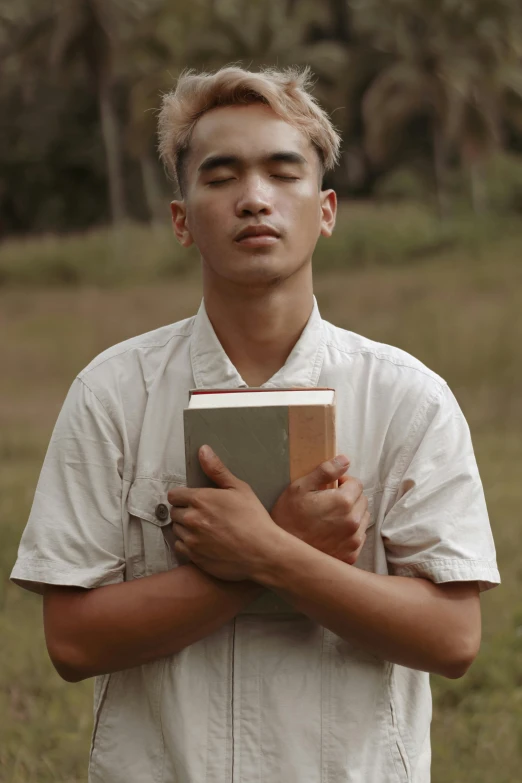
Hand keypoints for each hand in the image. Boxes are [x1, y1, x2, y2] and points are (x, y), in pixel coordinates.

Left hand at [167, 445, 284, 581]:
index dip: (183, 496)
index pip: (174, 495)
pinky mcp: (195, 557)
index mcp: (200, 500)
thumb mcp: (239, 488)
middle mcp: (191, 519)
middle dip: (184, 511)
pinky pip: (180, 547)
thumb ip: (217, 470)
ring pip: (176, 530)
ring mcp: (192, 540)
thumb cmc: (254, 518)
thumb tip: (203, 450)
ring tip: (204, 529)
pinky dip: (187, 545)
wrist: (263, 552)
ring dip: (185, 528)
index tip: (193, 500)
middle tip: (202, 515)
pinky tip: (203, 543)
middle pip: (174, 512)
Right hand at [270, 455, 369, 564]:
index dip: (343, 482)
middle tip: (329, 501)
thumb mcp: (300, 487)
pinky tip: (332, 533)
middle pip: (362, 501)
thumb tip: (345, 460)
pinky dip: (350, 533)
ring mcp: (353, 541)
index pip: (357, 484)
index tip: (330, 487)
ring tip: (330, 518)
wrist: (281, 553)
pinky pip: (358, 538)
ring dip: (351, 514)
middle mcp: (353, 522)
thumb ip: (325, 471)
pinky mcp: (350, 556)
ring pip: (362, 519)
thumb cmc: (287, 517)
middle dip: (349, 497)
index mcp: (343, 502)